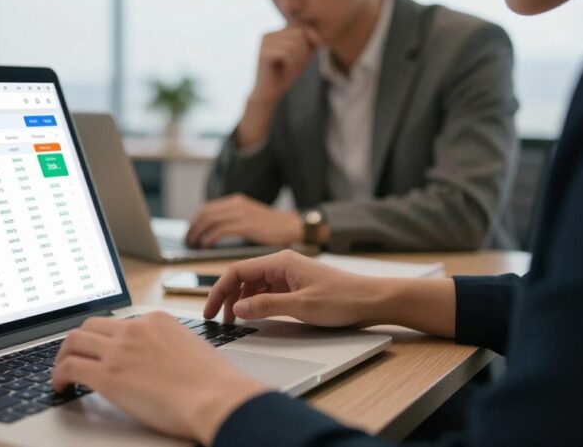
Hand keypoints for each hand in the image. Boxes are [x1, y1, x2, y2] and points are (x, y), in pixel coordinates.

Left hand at [52, 312, 268, 444]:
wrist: (217, 398)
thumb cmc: (214, 383)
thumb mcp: (191, 349)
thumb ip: (168, 347)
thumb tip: (157, 361)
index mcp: (156, 321)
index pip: (119, 323)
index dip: (105, 339)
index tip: (100, 350)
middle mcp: (135, 329)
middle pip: (91, 326)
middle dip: (79, 341)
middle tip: (74, 357)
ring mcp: (119, 350)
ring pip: (74, 341)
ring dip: (63, 356)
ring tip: (61, 372)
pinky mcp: (108, 375)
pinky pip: (70, 366)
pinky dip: (58, 375)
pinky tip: (61, 386)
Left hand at [186, 194, 304, 247]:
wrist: (293, 226)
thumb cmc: (272, 228)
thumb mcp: (250, 217)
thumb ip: (233, 221)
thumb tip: (212, 232)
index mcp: (236, 202)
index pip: (207, 208)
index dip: (195, 221)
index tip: (190, 232)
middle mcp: (237, 204)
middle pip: (205, 213)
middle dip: (193, 228)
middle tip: (188, 241)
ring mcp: (242, 213)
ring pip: (210, 221)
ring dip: (199, 233)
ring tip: (194, 245)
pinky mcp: (247, 225)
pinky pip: (221, 230)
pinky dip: (211, 237)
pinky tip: (207, 246)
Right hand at [203, 250, 380, 325]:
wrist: (372, 300)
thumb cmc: (342, 298)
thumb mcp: (301, 305)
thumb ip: (266, 305)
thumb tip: (238, 307)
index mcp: (280, 261)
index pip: (237, 271)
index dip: (219, 290)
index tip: (210, 310)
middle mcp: (282, 264)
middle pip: (243, 277)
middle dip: (227, 297)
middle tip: (219, 319)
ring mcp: (289, 275)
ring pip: (254, 285)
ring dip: (242, 301)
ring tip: (235, 320)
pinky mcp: (296, 286)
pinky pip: (268, 291)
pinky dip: (257, 303)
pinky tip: (255, 316)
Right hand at [252, 26, 321, 104]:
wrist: (268, 95)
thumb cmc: (284, 75)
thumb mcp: (302, 57)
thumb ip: (310, 44)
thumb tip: (319, 37)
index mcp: (275, 33)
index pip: (301, 30)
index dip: (306, 46)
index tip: (298, 62)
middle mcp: (268, 35)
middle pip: (299, 34)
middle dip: (302, 53)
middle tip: (293, 67)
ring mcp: (264, 43)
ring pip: (294, 44)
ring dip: (297, 60)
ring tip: (289, 70)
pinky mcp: (263, 53)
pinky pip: (286, 54)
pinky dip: (291, 65)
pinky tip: (284, 72)